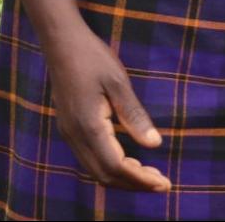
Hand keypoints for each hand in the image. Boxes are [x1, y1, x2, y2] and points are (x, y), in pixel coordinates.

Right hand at [43, 28, 168, 192]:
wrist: (60, 41)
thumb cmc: (92, 57)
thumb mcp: (118, 82)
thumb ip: (135, 116)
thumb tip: (155, 145)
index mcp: (88, 125)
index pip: (116, 166)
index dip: (140, 179)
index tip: (164, 183)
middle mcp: (75, 135)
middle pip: (104, 175)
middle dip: (133, 183)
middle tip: (161, 183)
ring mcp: (68, 132)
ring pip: (94, 169)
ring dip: (121, 177)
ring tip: (148, 175)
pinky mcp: (68, 127)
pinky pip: (89, 158)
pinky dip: (110, 166)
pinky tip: (127, 160)